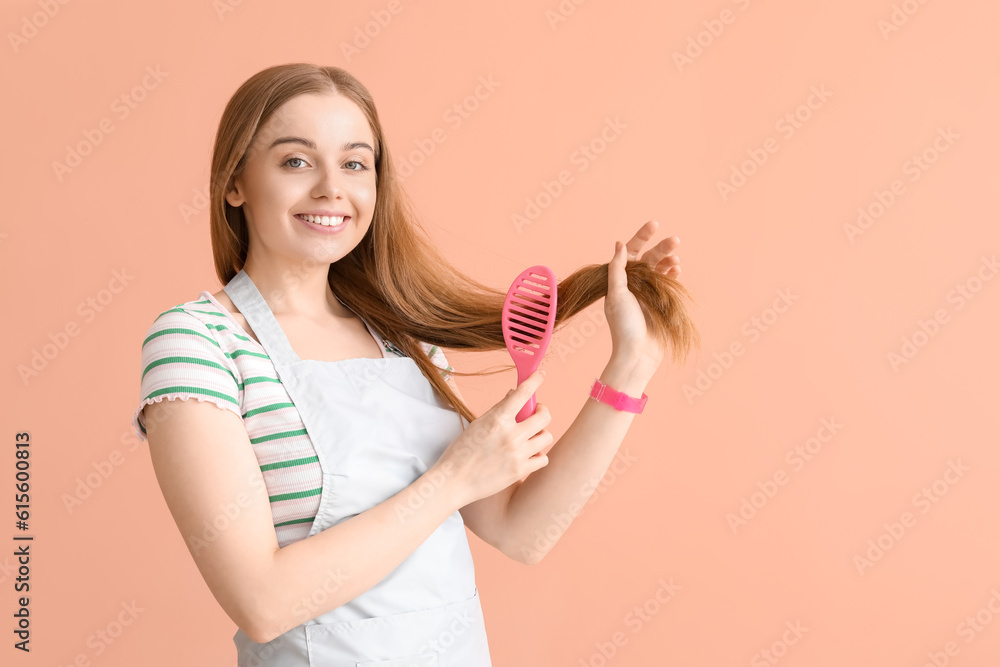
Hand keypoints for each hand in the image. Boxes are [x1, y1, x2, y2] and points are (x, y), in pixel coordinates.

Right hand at [433, 369, 551, 506]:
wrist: (453, 482)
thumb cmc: (461, 452)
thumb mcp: (477, 424)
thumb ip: (498, 409)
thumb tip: (514, 394)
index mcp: (497, 420)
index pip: (522, 393)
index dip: (535, 380)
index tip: (541, 374)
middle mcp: (511, 435)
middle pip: (544, 416)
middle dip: (542, 411)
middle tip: (535, 413)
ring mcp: (518, 454)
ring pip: (547, 436)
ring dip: (541, 434)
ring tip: (530, 436)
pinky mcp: (520, 471)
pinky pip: (543, 458)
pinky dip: (538, 455)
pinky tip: (528, 454)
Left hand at [606, 220, 680, 363]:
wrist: (638, 353)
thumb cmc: (623, 325)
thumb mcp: (616, 295)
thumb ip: (617, 269)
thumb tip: (619, 244)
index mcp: (619, 280)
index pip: (631, 253)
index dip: (641, 237)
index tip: (654, 224)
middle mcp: (633, 284)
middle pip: (649, 259)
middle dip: (662, 248)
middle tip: (675, 240)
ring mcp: (647, 293)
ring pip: (660, 270)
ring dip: (669, 261)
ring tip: (677, 258)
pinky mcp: (659, 303)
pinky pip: (668, 283)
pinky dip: (673, 275)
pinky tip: (678, 269)